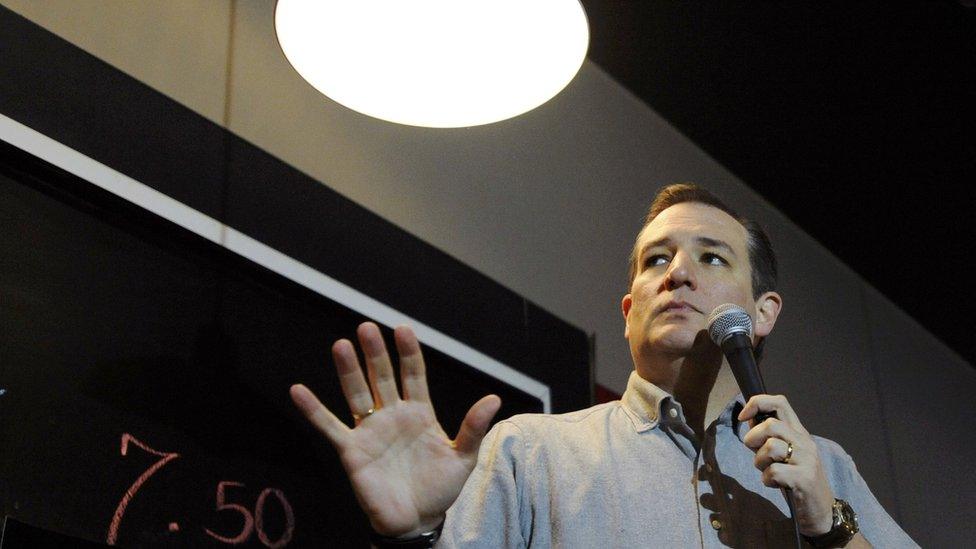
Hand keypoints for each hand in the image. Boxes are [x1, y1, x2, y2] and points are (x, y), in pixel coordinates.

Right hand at [290, 322, 501, 536]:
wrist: (416, 522)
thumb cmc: (439, 489)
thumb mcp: (463, 458)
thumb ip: (473, 428)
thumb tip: (493, 398)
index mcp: (420, 413)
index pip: (413, 374)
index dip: (408, 352)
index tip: (403, 328)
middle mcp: (392, 416)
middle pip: (383, 377)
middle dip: (376, 353)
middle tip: (367, 327)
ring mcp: (370, 431)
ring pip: (357, 394)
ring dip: (349, 371)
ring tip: (342, 345)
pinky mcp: (352, 450)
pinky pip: (329, 427)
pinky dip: (314, 410)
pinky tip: (298, 390)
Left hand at [739, 395, 834, 536]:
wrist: (822, 512)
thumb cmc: (796, 481)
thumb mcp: (784, 454)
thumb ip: (768, 436)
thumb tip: (748, 417)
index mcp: (799, 433)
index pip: (780, 402)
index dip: (757, 403)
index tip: (742, 416)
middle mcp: (805, 442)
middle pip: (770, 424)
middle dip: (753, 439)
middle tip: (756, 454)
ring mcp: (807, 460)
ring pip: (770, 446)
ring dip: (759, 462)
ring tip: (768, 471)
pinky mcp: (804, 479)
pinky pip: (773, 472)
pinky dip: (767, 480)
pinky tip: (776, 485)